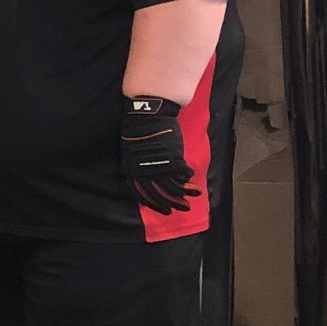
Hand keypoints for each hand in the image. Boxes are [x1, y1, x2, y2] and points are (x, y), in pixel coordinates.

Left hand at [120, 98, 198, 213]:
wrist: (147, 114)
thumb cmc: (138, 130)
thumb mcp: (132, 151)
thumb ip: (139, 166)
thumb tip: (148, 178)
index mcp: (131, 169)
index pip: (140, 194)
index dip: (153, 204)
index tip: (164, 211)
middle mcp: (143, 170)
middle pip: (159, 194)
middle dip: (173, 203)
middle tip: (184, 208)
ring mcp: (158, 165)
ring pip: (173, 187)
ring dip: (185, 193)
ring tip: (195, 194)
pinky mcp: (172, 157)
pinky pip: (182, 174)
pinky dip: (188, 179)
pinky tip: (193, 179)